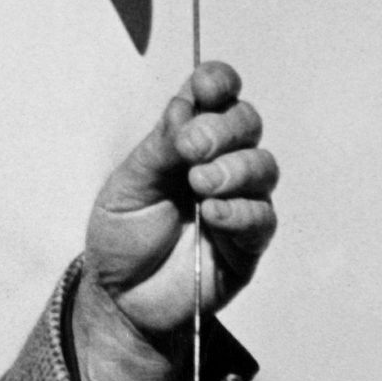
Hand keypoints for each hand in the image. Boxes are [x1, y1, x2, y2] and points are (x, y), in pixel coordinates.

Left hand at [83, 60, 278, 340]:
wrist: (119, 297)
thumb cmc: (122, 236)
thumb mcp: (126, 187)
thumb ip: (157, 149)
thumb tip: (186, 108)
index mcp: (189, 140)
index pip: (218, 96)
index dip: (218, 83)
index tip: (206, 86)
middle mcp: (222, 162)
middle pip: (246, 123)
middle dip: (222, 129)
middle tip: (191, 148)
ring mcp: (240, 200)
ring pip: (262, 166)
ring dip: (233, 168)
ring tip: (199, 183)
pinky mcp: (249, 242)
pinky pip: (261, 218)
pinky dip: (238, 211)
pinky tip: (211, 214)